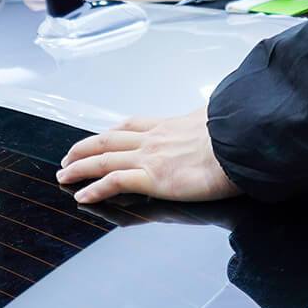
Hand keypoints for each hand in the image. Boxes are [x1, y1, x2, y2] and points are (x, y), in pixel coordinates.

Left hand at [56, 107, 240, 203]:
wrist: (243, 141)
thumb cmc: (237, 133)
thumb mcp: (220, 117)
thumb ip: (212, 117)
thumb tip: (220, 111)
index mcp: (170, 124)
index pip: (131, 126)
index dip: (110, 133)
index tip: (99, 137)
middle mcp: (155, 138)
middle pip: (108, 140)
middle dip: (84, 148)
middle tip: (68, 158)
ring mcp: (151, 157)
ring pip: (104, 159)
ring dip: (79, 167)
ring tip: (64, 175)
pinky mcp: (153, 178)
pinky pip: (114, 182)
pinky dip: (94, 188)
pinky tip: (81, 196)